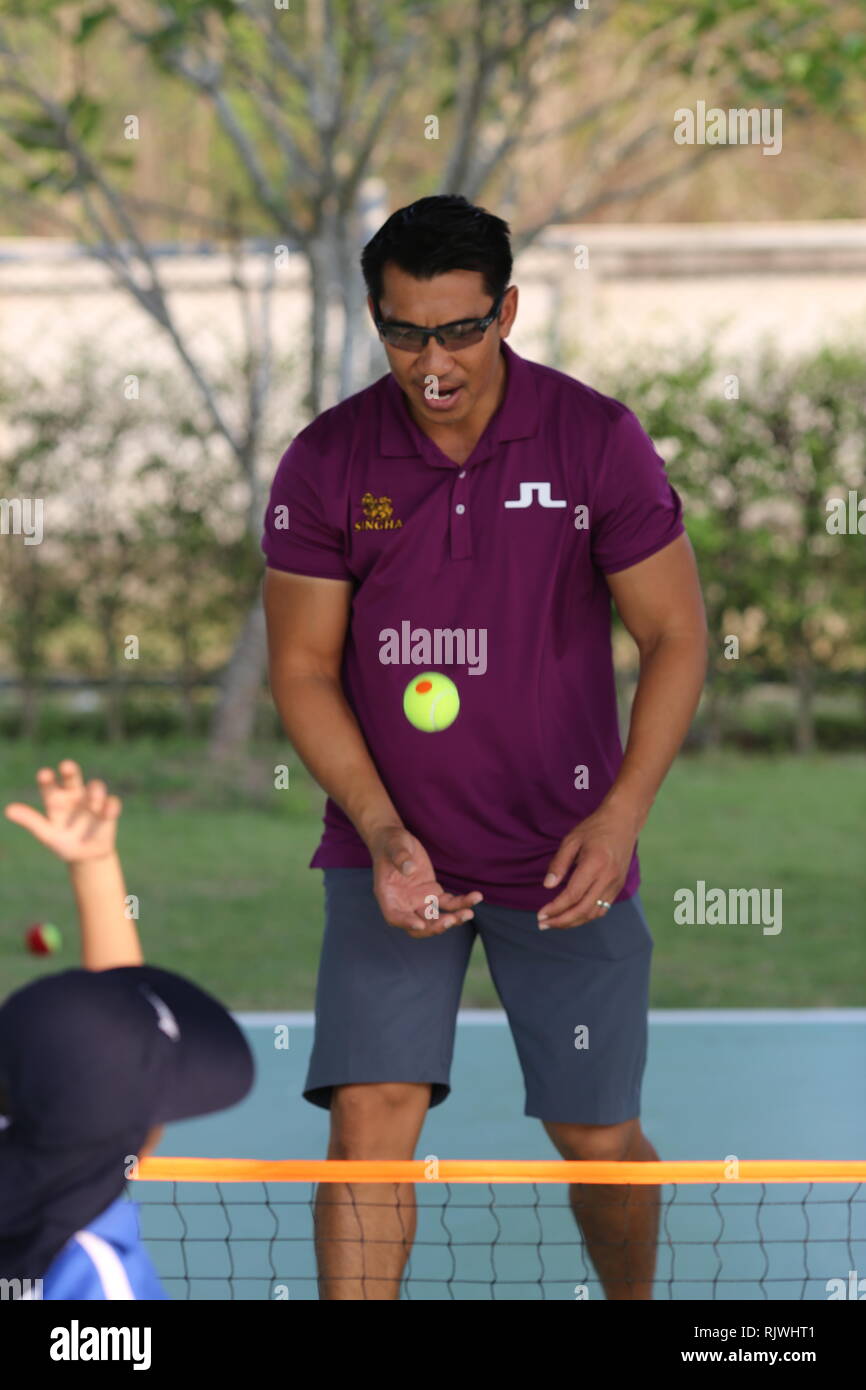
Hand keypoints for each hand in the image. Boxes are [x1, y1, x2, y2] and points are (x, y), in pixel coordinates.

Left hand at [4, 759, 120, 863]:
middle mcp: (74, 796)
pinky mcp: (109, 810)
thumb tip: (8, 810)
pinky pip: (112, 804)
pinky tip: (108, 809)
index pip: (49, 786)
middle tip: (66, 766)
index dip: (47, 780)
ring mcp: (92, 802)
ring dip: (95, 791)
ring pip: (95, 788)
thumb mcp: (46, 833)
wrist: (86, 856)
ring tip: (94, 798)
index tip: (44, 774)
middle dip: (70, 771)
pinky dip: (111, 806)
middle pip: (72, 778)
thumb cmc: (62, 842)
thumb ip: (30, 820)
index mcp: (56, 800)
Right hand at [369, 826, 482, 939]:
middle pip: (419, 925)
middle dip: (435, 927)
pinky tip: (476, 897)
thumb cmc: (390, 843)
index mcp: (388, 896)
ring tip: (468, 913)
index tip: (420, 924)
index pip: (394, 917)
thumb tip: (409, 869)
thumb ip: (400, 857)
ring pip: (436, 918)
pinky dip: (461, 903)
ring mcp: (419, 901)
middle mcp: (403, 904)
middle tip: (451, 920)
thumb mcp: (394, 846)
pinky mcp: (433, 893)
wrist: (397, 841)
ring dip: (452, 919)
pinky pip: (448, 903)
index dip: (406, 923)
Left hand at [537, 802, 638, 928]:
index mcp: (595, 864)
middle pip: (584, 909)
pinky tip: (573, 915)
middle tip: (543, 924)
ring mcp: (616, 883)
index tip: (541, 914)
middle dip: (562, 921)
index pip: (573, 895)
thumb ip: (559, 863)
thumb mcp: (571, 840)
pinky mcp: (619, 886)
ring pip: (594, 913)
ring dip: (574, 922)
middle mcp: (608, 877)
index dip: (555, 908)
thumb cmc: (594, 828)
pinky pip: (603, 908)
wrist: (623, 821)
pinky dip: (586, 916)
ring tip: (555, 923)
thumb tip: (548, 886)